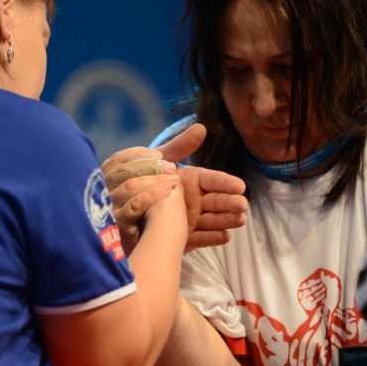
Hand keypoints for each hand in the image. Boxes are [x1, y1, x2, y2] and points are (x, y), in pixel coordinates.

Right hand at [103, 147, 179, 256]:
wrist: (147, 236)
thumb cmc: (154, 195)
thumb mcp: (161, 170)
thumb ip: (177, 149)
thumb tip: (201, 128)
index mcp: (111, 172)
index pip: (121, 157)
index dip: (141, 155)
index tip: (161, 156)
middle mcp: (106, 188)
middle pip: (125, 171)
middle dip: (150, 168)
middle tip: (172, 169)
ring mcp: (110, 207)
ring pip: (130, 188)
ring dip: (153, 183)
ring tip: (173, 182)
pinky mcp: (118, 225)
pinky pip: (133, 208)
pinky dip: (152, 198)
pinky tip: (168, 195)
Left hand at [104, 123, 247, 252]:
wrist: (124, 209)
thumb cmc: (144, 181)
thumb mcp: (160, 161)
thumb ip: (180, 146)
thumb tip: (201, 127)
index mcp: (192, 181)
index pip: (213, 180)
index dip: (226, 183)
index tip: (240, 186)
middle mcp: (195, 200)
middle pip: (216, 201)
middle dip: (230, 203)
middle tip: (242, 205)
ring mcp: (191, 220)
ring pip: (213, 220)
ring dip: (227, 220)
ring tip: (240, 220)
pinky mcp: (185, 238)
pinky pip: (201, 238)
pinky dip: (212, 237)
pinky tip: (225, 236)